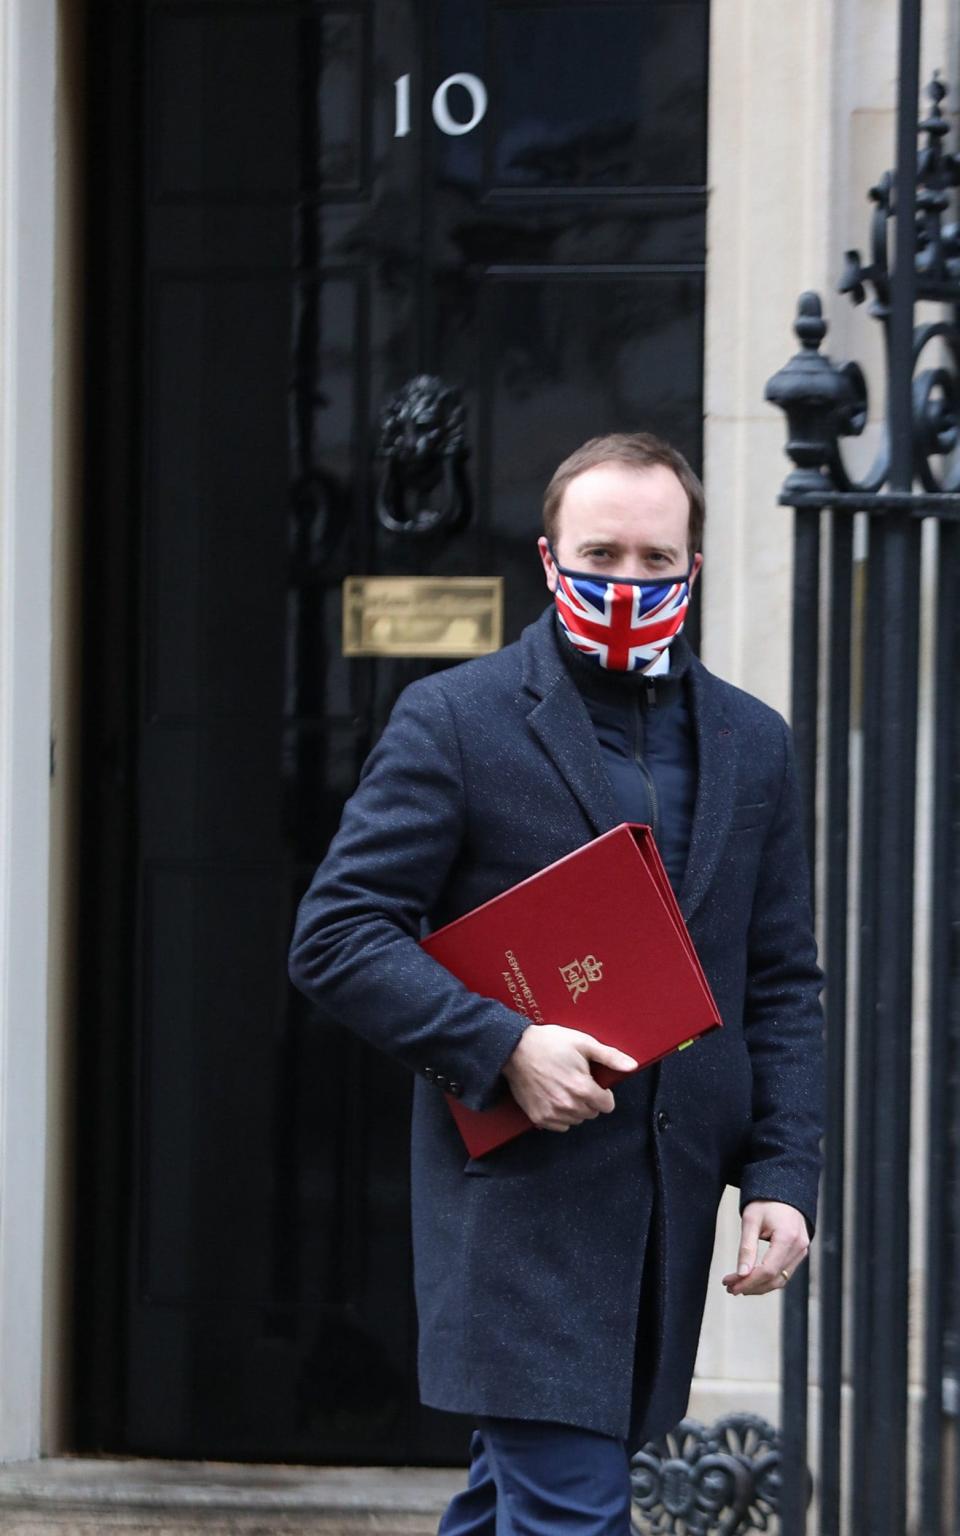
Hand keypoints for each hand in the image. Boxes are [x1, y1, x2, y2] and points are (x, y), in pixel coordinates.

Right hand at [502, 1025, 636, 1132]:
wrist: (514, 1049)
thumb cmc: (550, 1043)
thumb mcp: (583, 1043)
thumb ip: (610, 1057)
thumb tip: (633, 1066)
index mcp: (583, 1088)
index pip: (608, 1105)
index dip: (603, 1093)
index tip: (593, 1082)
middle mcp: (569, 1105)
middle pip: (593, 1113)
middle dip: (589, 1100)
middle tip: (576, 1081)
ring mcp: (552, 1113)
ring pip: (577, 1120)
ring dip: (575, 1108)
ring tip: (563, 1088)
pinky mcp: (539, 1118)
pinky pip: (560, 1125)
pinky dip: (560, 1115)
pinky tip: (553, 1097)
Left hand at [722, 1200, 809, 1295]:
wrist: (783, 1190)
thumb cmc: (765, 1202)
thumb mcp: (751, 1220)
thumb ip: (746, 1248)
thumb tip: (741, 1274)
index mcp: (788, 1237)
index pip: (768, 1270)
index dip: (748, 1281)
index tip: (730, 1284)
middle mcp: (799, 1247)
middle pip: (775, 1278)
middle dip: (751, 1286)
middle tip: (729, 1288)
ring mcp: (802, 1251)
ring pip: (781, 1279)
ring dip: (759, 1286)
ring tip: (737, 1286)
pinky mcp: (799, 1252)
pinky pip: (784, 1272)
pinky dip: (768, 1279)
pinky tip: (752, 1279)